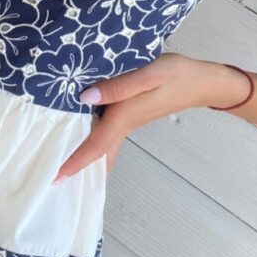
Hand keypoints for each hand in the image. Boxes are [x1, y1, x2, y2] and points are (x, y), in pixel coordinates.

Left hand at [51, 53, 229, 180]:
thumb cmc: (177, 75)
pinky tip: (86, 139)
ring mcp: (129, 122)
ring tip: (63, 166)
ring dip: (85, 159)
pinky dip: (96, 144)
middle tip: (54, 182)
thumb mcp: (149, 74)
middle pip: (98, 153)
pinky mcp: (132, 115)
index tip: (56, 177)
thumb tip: (86, 96)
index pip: (95, 145)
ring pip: (103, 147)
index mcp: (124, 116)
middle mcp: (124, 124)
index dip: (75, 161)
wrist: (202, 81)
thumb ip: (119, 86)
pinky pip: (109, 136)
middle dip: (78, 169)